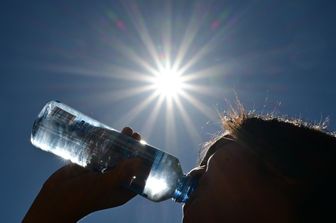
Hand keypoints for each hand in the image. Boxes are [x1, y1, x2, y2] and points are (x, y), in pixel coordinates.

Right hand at [24, 127, 143, 222]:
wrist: (53, 200)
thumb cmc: (81, 197)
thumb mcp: (105, 184)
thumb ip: (122, 173)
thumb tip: (140, 160)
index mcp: (121, 190)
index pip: (139, 177)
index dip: (145, 164)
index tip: (149, 150)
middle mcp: (113, 181)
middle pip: (127, 162)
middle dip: (132, 149)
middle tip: (136, 135)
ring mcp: (100, 173)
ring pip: (114, 155)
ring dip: (120, 143)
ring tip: (127, 130)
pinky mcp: (89, 166)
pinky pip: (100, 152)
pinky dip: (105, 143)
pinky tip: (109, 132)